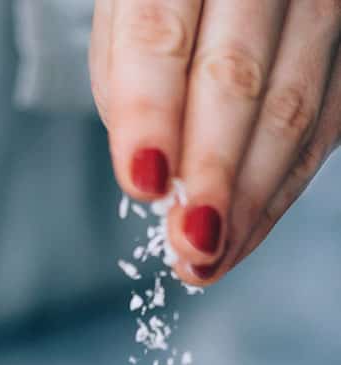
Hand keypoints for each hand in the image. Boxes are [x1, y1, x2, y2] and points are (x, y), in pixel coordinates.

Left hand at [90, 1, 340, 283]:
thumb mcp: (124, 15)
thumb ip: (128, 83)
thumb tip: (154, 177)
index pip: (161, 36)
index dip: (151, 114)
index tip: (144, 183)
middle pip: (238, 76)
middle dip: (212, 172)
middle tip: (189, 242)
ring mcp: (320, 4)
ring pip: (293, 109)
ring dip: (247, 199)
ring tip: (205, 258)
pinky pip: (322, 129)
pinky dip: (277, 193)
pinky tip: (240, 235)